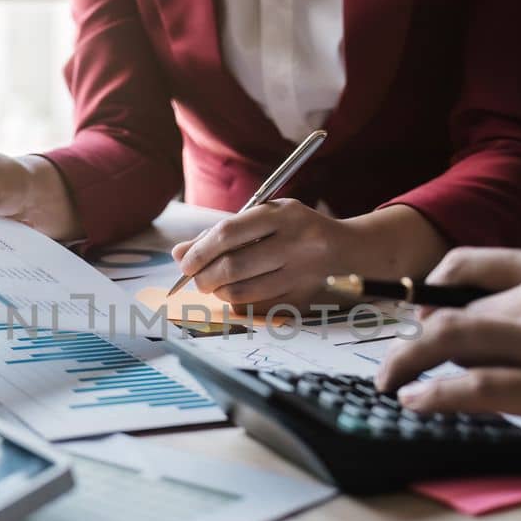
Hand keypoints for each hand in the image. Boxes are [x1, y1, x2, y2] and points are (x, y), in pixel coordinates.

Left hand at [171, 202, 447, 310]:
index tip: (184, 262)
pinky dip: (236, 303)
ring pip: (244, 291)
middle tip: (195, 279)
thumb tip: (178, 253)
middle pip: (234, 266)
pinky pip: (258, 306)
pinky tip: (232, 293)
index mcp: (283, 214)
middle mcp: (295, 242)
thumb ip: (220, 233)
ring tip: (212, 285)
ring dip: (218, 292)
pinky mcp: (303, 295)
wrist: (342, 246)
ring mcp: (301, 272)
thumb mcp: (262, 216)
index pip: (228, 233)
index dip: (199, 251)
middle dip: (204, 277)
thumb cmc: (291, 227)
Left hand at [375, 249, 520, 478]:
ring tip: (389, 385)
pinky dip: (432, 395)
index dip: (429, 289)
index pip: (470, 262)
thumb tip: (481, 333)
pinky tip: (416, 404)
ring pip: (448, 342)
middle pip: (447, 310)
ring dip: (405, 365)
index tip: (413, 313)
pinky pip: (471, 387)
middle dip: (406, 339)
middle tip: (390, 365)